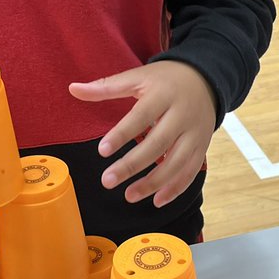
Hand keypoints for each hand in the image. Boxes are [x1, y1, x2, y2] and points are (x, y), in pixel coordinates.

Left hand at [69, 61, 215, 207]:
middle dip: (132, 165)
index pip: (141, 116)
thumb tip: (73, 89)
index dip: (122, 134)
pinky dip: (175, 188)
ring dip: (153, 182)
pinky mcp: (202, 147)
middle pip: (158, 144)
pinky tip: (156, 200)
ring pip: (176, 162)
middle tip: (107, 181)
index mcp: (163, 95)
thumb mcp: (137, 77)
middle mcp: (182, 115)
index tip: (102, 151)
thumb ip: (106, 86)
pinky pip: (190, 171)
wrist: (205, 79)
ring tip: (128, 195)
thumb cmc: (165, 80)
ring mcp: (195, 133)